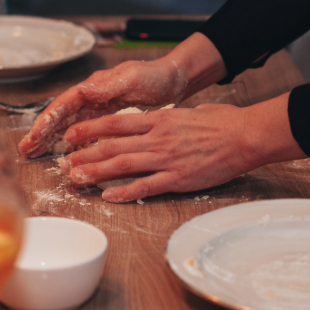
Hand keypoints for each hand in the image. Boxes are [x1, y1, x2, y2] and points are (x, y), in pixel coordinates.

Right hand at [18, 57, 188, 157]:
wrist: (173, 80)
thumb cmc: (155, 76)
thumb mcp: (133, 78)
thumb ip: (109, 85)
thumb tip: (84, 90)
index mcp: (95, 86)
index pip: (66, 103)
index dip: (50, 118)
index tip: (36, 133)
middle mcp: (92, 97)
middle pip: (61, 115)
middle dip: (42, 131)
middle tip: (25, 148)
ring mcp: (98, 109)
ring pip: (68, 125)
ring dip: (51, 138)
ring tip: (33, 153)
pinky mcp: (107, 120)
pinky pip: (83, 132)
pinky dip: (69, 142)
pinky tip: (60, 152)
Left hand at [59, 103, 257, 201]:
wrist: (244, 136)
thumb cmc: (222, 122)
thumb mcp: (191, 112)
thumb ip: (170, 119)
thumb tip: (160, 122)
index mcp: (159, 120)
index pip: (116, 123)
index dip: (90, 129)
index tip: (72, 133)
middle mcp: (157, 139)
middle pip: (112, 146)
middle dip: (84, 154)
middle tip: (64, 162)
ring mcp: (166, 160)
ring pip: (122, 166)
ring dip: (96, 173)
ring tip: (76, 179)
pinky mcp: (177, 179)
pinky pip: (145, 187)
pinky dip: (124, 192)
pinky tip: (107, 196)